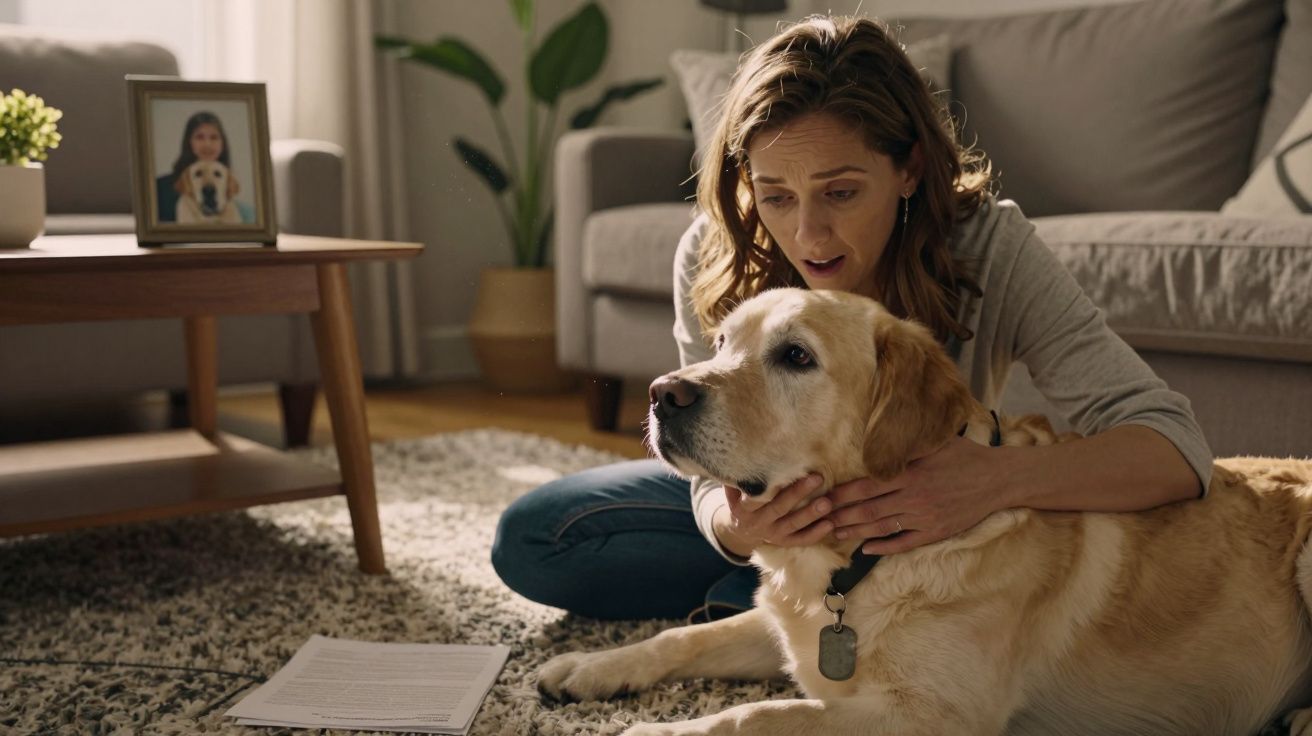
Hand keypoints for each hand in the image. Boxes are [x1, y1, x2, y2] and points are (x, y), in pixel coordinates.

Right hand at [713, 474, 832, 556]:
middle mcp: (757, 522)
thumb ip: (741, 477)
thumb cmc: (741, 499)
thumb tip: (745, 453)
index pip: (756, 497)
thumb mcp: (735, 490)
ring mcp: (771, 534)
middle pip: (779, 508)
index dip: (770, 486)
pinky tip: (829, 524)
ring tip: (827, 503)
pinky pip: (800, 539)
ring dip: (810, 514)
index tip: (786, 470)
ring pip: (792, 524)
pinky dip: (815, 534)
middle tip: (818, 478)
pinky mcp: (784, 542)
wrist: (739, 530)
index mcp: (742, 508)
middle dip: (798, 493)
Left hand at [825, 436, 1011, 554]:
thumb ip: (906, 446)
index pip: (866, 486)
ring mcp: (925, 518)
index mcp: (910, 474)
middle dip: (841, 515)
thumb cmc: (965, 456)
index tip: (823, 497)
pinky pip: (905, 543)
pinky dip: (884, 548)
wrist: (998, 479)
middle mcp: (914, 498)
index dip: (842, 494)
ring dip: (856, 532)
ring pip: (882, 528)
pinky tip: (867, 550)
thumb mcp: (934, 443)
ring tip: (836, 534)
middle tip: (819, 519)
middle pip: (868, 510)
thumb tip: (878, 441)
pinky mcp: (935, 532)